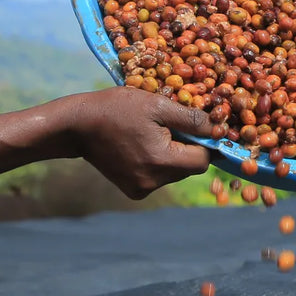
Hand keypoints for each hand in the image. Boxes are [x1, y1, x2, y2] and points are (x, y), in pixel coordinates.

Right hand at [63, 88, 212, 198]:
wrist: (76, 126)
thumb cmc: (117, 109)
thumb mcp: (158, 106)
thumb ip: (192, 119)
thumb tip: (220, 129)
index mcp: (161, 162)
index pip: (204, 160)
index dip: (205, 142)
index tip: (194, 125)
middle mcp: (153, 182)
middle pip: (190, 168)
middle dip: (188, 147)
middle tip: (169, 126)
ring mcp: (141, 189)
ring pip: (176, 172)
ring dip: (173, 154)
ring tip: (152, 133)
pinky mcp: (133, 190)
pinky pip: (160, 177)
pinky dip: (159, 162)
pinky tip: (142, 145)